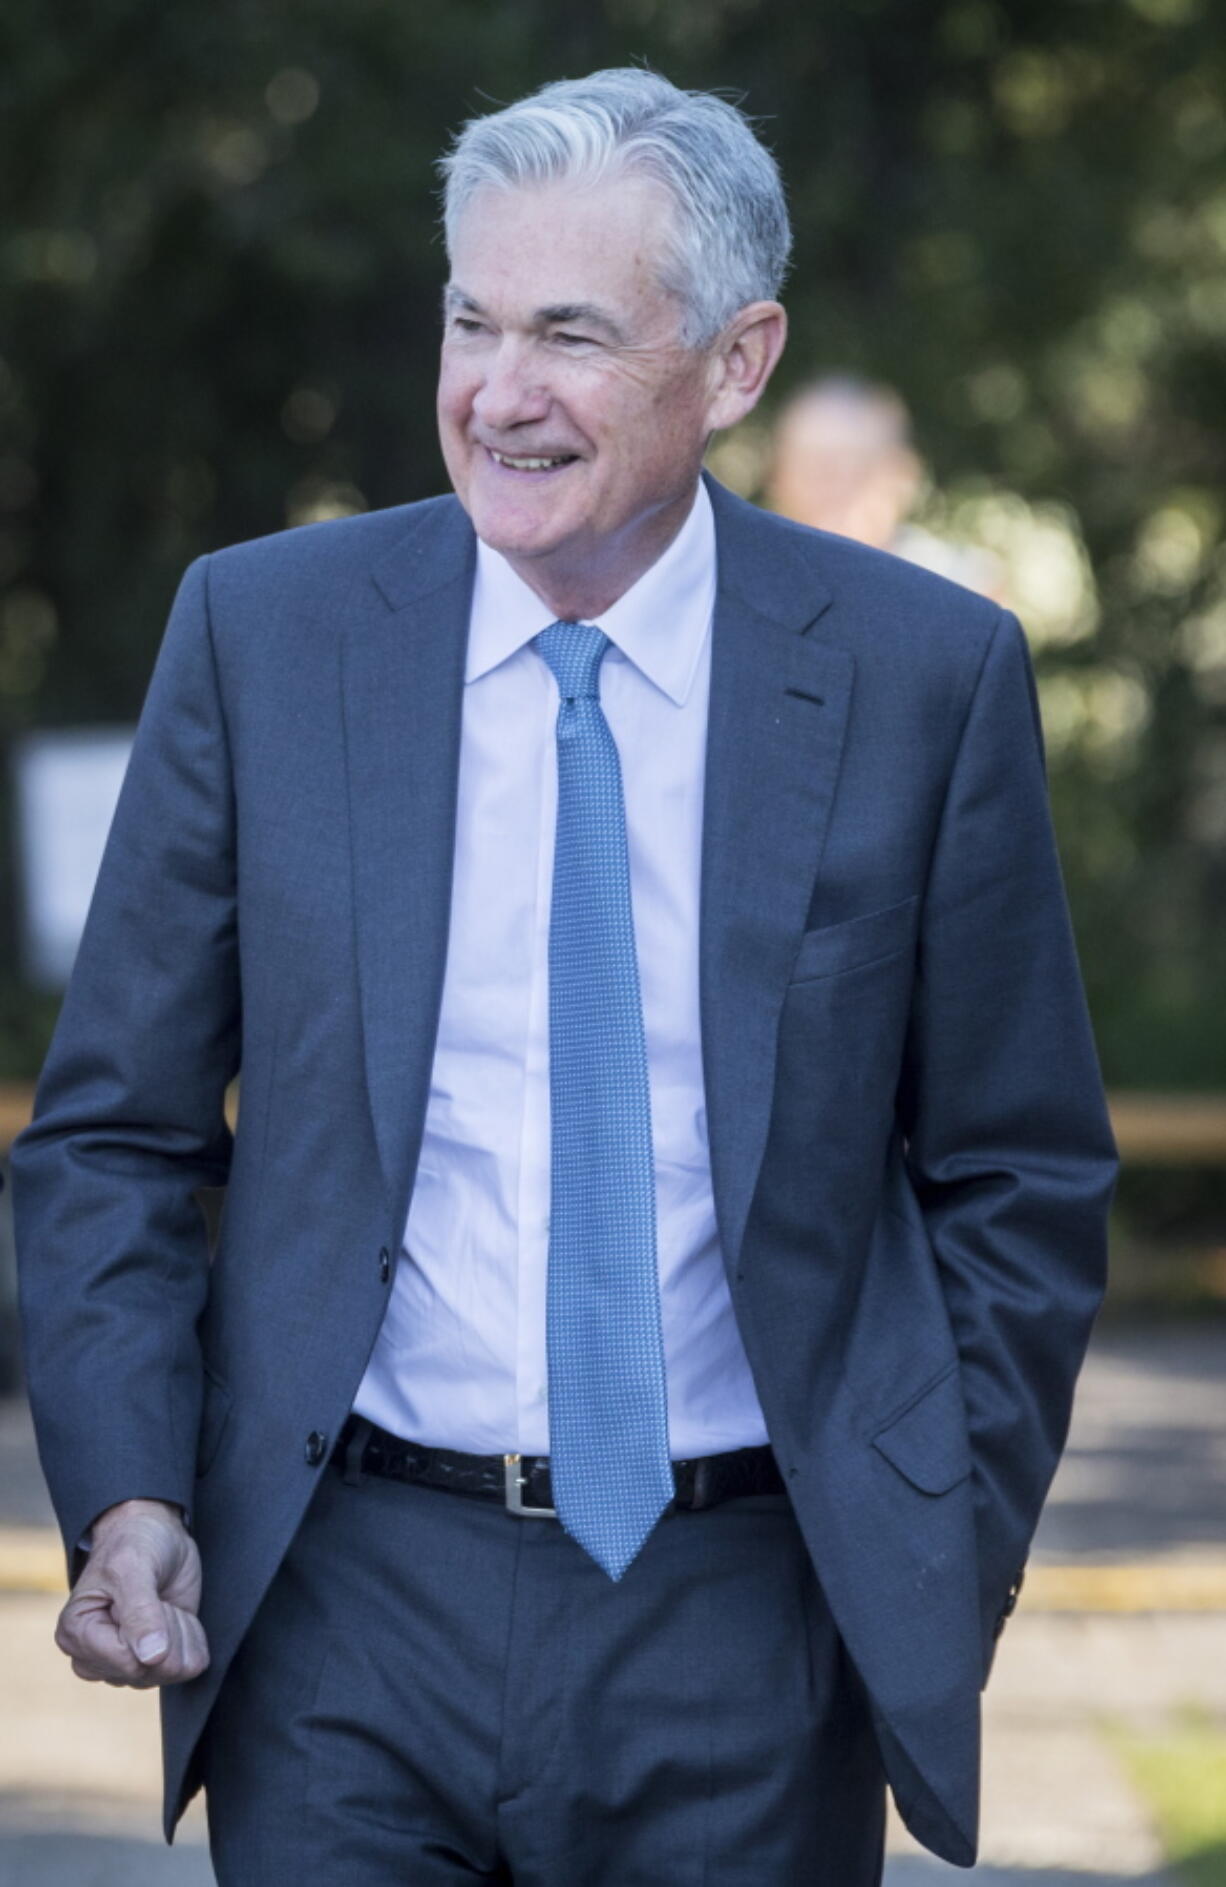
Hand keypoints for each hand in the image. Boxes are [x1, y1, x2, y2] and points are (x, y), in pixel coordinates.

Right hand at [55, 1498, 209, 1688]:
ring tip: (162, 1601)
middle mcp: (96, 1657)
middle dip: (166, 1630)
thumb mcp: (133, 1565)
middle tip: (155, 1595)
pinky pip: (187, 1667)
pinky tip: (175, 1614)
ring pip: (169, 1673)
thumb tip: (151, 1658)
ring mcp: (125, 1663)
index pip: (125, 1661)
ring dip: (179, 1632)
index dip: (151, 1629)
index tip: (145, 1593)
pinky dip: (191, 1637)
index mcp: (76, 1634)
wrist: (154, 1532)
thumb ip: (140, 1611)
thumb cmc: (134, 1542)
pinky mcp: (153, 1661)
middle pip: (147, 1673)